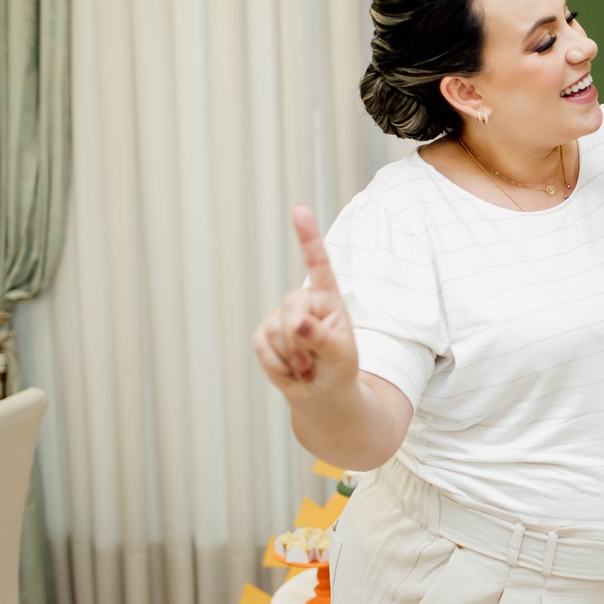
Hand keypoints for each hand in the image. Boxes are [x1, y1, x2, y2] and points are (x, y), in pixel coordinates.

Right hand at [252, 206, 358, 403]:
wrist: (322, 394)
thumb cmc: (338, 368)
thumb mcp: (341, 354)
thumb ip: (321, 337)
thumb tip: (297, 323)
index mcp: (329, 298)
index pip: (318, 264)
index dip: (307, 237)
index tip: (298, 209)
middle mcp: (304, 302)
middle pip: (292, 306)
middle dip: (302, 337)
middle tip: (315, 357)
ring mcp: (281, 316)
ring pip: (275, 329)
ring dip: (291, 355)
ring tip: (306, 363)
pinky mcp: (264, 334)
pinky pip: (262, 345)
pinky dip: (278, 364)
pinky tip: (291, 369)